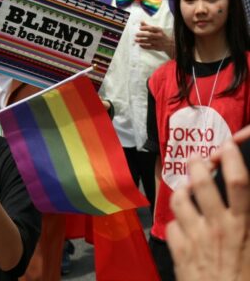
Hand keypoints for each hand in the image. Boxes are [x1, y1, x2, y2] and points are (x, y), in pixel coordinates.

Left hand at [136, 22, 173, 54]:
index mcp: (159, 30)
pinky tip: (140, 45)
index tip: (140, 28)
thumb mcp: (156, 30)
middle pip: (150, 35)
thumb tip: (141, 22)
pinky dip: (144, 46)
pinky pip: (149, 47)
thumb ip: (148, 26)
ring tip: (136, 40)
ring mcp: (158, 42)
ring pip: (149, 41)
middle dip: (142, 35)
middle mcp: (159, 36)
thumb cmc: (160, 35)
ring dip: (141, 41)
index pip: (152, 28)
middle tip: (136, 34)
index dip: (146, 28)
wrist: (169, 44)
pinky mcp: (156, 47)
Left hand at [166, 141, 249, 280]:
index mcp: (242, 226)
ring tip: (186, 186)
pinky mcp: (179, 249)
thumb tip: (244, 207)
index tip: (227, 146)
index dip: (231, 159)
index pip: (238, 184)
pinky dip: (176, 221)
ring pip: (180, 198)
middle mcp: (216, 226)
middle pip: (202, 183)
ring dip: (182, 189)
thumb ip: (247, 220)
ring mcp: (194, 236)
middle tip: (196, 158)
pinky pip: (171, 224)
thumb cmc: (245, 279)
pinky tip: (182, 223)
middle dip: (197, 165)